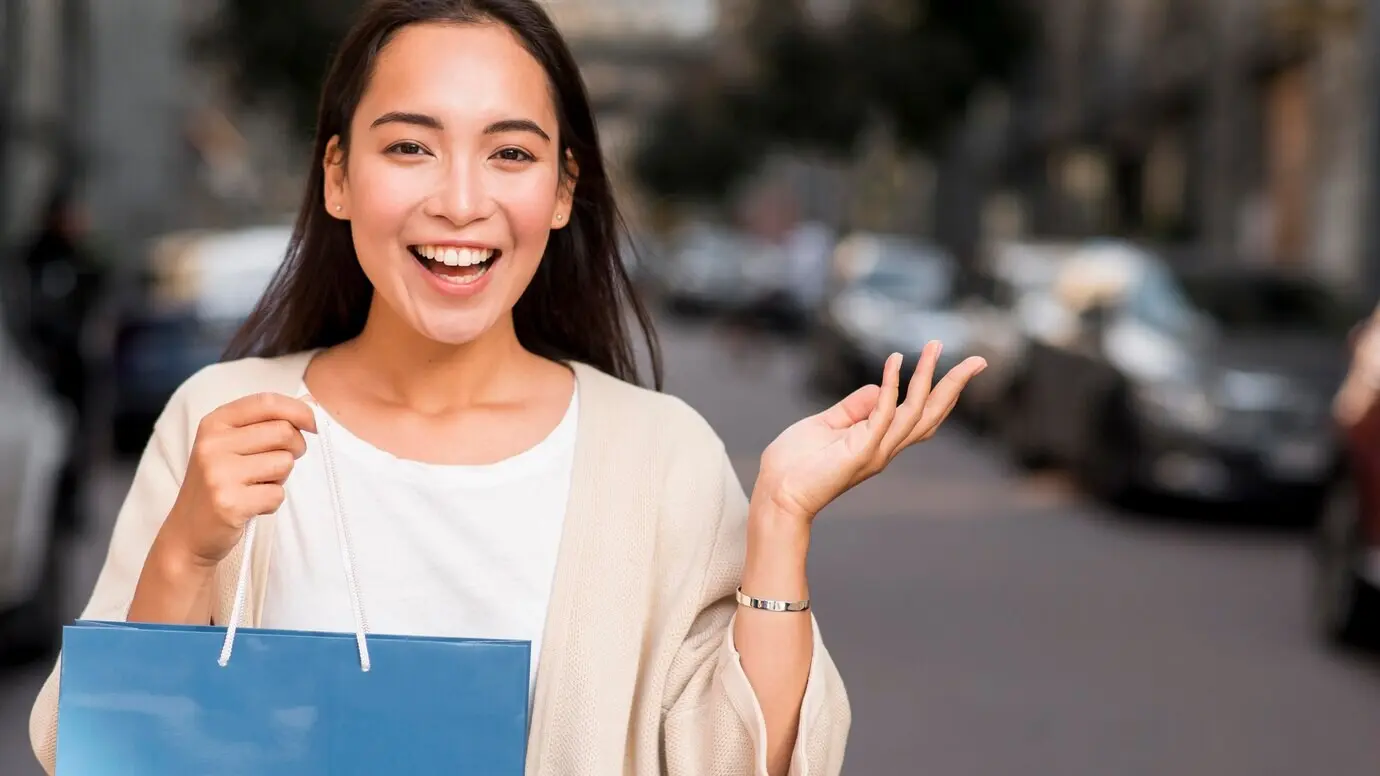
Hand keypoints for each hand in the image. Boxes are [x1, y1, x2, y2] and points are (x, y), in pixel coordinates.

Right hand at [160, 392, 316, 568]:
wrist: (188, 532)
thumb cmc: (220, 484)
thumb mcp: (232, 445)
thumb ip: (267, 422)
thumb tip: (311, 401)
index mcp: (215, 423)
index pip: (267, 402)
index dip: (299, 410)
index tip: (313, 424)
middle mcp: (213, 444)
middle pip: (284, 432)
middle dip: (295, 448)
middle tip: (279, 463)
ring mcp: (219, 474)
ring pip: (284, 463)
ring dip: (280, 479)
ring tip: (256, 486)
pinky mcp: (229, 503)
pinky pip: (277, 494)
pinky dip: (272, 502)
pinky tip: (251, 505)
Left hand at [756, 342, 984, 522]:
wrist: (775, 495)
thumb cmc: (795, 464)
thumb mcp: (827, 425)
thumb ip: (854, 408)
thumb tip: (880, 386)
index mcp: (879, 441)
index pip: (919, 415)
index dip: (939, 391)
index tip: (953, 363)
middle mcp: (885, 448)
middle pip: (930, 415)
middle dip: (955, 387)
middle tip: (979, 361)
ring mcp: (876, 451)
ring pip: (915, 411)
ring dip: (928, 377)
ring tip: (935, 347)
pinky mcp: (860, 451)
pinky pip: (884, 414)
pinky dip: (892, 386)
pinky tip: (896, 361)